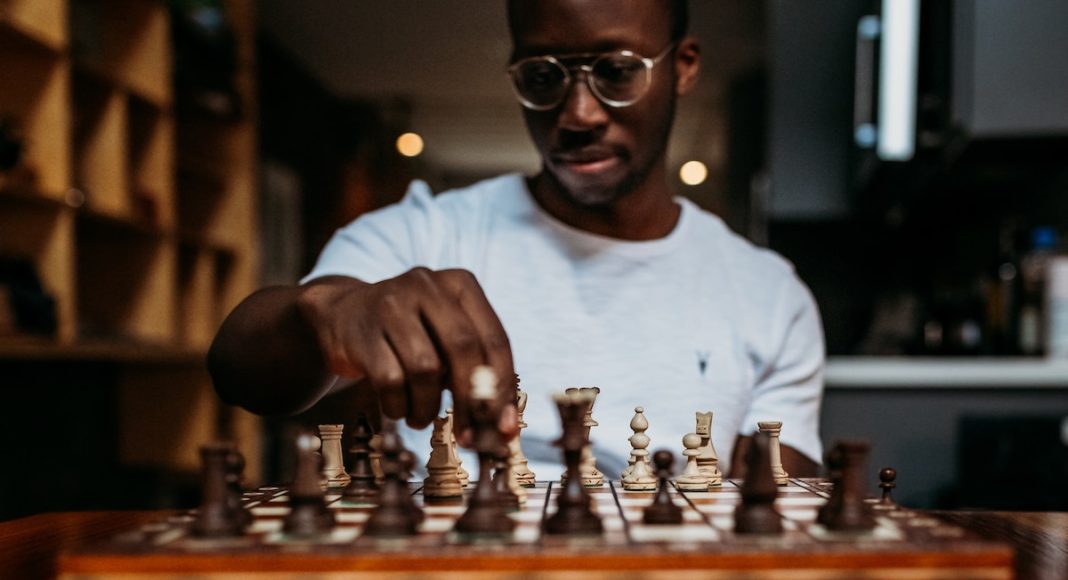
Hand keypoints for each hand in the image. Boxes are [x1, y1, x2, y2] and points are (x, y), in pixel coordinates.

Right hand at [296, 269, 516, 438]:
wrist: (342, 315)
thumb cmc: (409, 334)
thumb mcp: (445, 337)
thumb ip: (474, 369)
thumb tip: (501, 423)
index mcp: (459, 284)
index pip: (494, 339)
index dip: (503, 388)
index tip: (505, 426)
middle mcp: (427, 285)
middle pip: (463, 349)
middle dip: (471, 401)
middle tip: (469, 436)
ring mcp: (391, 303)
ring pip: (426, 368)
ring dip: (427, 406)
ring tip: (421, 417)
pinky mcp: (361, 330)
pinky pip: (390, 380)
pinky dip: (398, 406)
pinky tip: (398, 408)